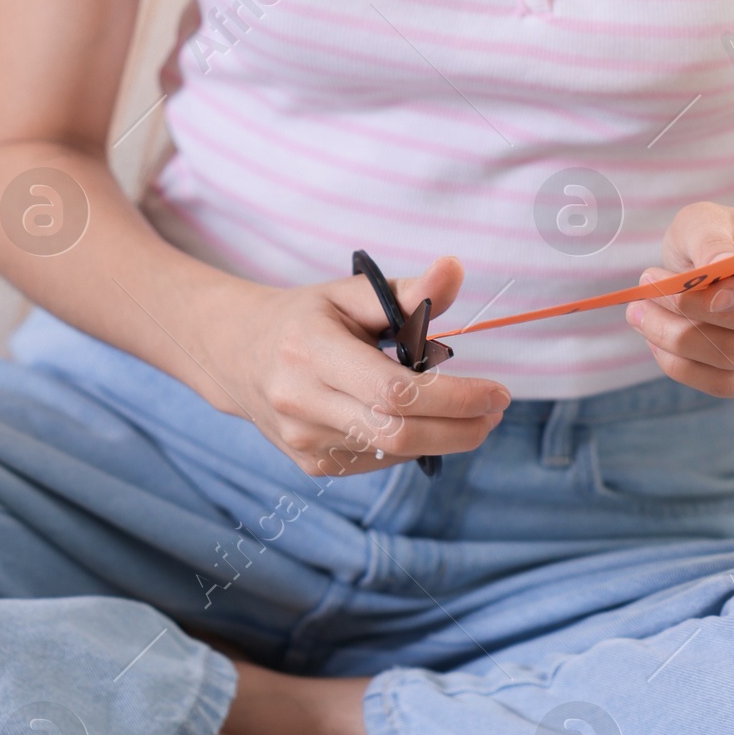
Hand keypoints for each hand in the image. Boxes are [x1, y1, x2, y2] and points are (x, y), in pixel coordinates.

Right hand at [209, 255, 509, 475]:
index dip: (455, 398)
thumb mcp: (349, 292)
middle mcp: (302, 403)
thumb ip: (406, 291)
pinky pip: (379, 460)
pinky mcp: (312, 465)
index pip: (395, 392)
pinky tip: (412, 418)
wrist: (236, 354)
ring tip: (460, 407)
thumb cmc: (304, 317)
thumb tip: (456, 269)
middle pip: (400, 434)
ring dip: (442, 435)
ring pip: (395, 451)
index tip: (498, 392)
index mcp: (311, 352)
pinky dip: (409, 441)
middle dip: (461, 429)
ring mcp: (304, 442)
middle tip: (495, 411)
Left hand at [625, 205, 733, 397]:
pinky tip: (657, 344)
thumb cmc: (725, 239)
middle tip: (642, 293)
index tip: (688, 290)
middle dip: (687, 312)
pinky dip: (685, 368)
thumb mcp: (710, 219)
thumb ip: (711, 236)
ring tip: (641, 315)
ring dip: (677, 341)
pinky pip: (730, 385)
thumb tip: (718, 262)